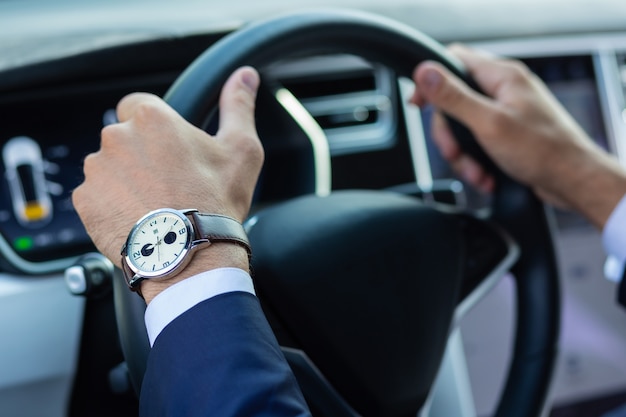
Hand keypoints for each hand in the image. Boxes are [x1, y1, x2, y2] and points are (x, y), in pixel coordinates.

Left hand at [73, 67, 263, 301]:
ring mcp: (97, 170)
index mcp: (151, 118)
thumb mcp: (240, 150)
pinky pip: (96, 195)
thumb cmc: (216, 202)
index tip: (169, 149)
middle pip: (124, 137)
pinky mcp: (85, 200)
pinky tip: (139, 217)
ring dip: (126, 179)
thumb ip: (238, 106)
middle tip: (168, 182)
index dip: (155, 128)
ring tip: (154, 204)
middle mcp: (116, 137)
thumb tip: (245, 76)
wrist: (190, 254)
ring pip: (109, 166)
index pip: (139, 106)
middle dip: (141, 155)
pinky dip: (112, 204)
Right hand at [411, 44, 625, 228]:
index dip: (431, 80)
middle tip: (453, 152)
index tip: (418, 103)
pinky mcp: (507, 133)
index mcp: (502, 77)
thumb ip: (454, 97)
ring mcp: (506, 112)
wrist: (573, 182)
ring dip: (463, 155)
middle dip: (450, 135)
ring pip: (464, 127)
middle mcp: (504, 90)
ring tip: (476, 171)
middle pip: (454, 102)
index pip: (454, 60)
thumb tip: (426, 71)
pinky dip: (477, 162)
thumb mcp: (488, 123)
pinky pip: (478, 142)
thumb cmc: (543, 151)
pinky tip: (486, 175)